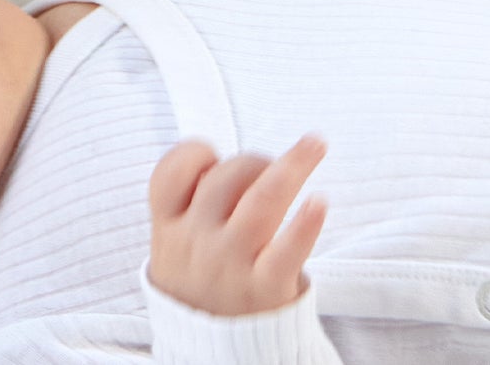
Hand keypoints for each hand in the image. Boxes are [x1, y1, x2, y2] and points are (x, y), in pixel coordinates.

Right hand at [147, 137, 328, 316]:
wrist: (211, 358)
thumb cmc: (201, 288)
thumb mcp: (175, 248)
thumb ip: (189, 206)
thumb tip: (219, 161)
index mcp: (170, 229)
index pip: (170, 174)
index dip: (195, 154)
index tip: (213, 156)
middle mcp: (197, 243)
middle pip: (225, 179)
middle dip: (254, 162)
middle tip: (272, 168)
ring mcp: (231, 265)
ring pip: (260, 202)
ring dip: (290, 167)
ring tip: (315, 145)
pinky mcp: (265, 288)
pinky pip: (287, 251)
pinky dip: (304, 226)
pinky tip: (319, 202)